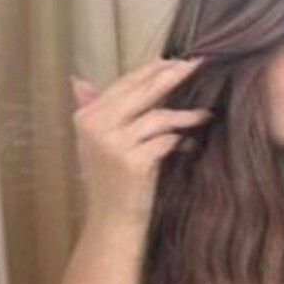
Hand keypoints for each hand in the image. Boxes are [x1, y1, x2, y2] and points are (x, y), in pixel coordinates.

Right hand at [69, 57, 211, 227]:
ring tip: (205, 115)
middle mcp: (96, 127)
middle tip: (197, 65)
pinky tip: (192, 145)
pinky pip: (167, 141)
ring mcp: (114, 145)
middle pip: (142, 92)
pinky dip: (182, 142)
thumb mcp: (96, 143)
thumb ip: (93, 110)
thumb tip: (78, 80)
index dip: (151, 71)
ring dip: (186, 116)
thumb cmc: (110, 181)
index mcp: (86, 117)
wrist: (112, 221)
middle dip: (172, 77)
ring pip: (159, 117)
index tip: (176, 61)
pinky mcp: (134, 163)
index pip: (124, 84)